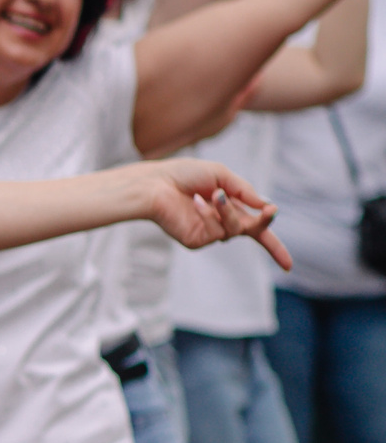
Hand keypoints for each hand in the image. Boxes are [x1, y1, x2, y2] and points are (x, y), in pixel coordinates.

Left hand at [137, 159, 290, 269]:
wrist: (155, 183)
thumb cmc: (184, 175)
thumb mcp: (221, 175)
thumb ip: (244, 191)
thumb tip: (267, 205)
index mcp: (231, 207)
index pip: (258, 229)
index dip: (274, 248)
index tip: (288, 266)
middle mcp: (222, 222)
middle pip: (254, 232)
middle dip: (264, 224)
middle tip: (269, 212)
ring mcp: (210, 233)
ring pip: (236, 230)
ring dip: (228, 211)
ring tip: (214, 195)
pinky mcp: (196, 241)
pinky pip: (215, 231)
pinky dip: (209, 215)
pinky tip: (195, 203)